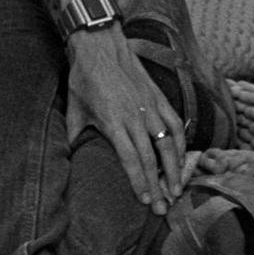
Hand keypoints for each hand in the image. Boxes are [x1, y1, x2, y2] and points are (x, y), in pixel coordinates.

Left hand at [65, 27, 184, 217]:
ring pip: (169, 144)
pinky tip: (182, 158)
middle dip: (160, 186)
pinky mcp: (159, 97)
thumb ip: (75, 134)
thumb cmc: (85, 77)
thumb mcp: (75, 108)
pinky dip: (181, 143)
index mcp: (114, 123)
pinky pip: (176, 124)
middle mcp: (135, 117)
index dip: (141, 183)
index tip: (147, 202)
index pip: (132, 160)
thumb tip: (71, 157)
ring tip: (178, 190)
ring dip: (175, 169)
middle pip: (152, 159)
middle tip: (165, 209)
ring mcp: (150, 107)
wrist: (101, 45)